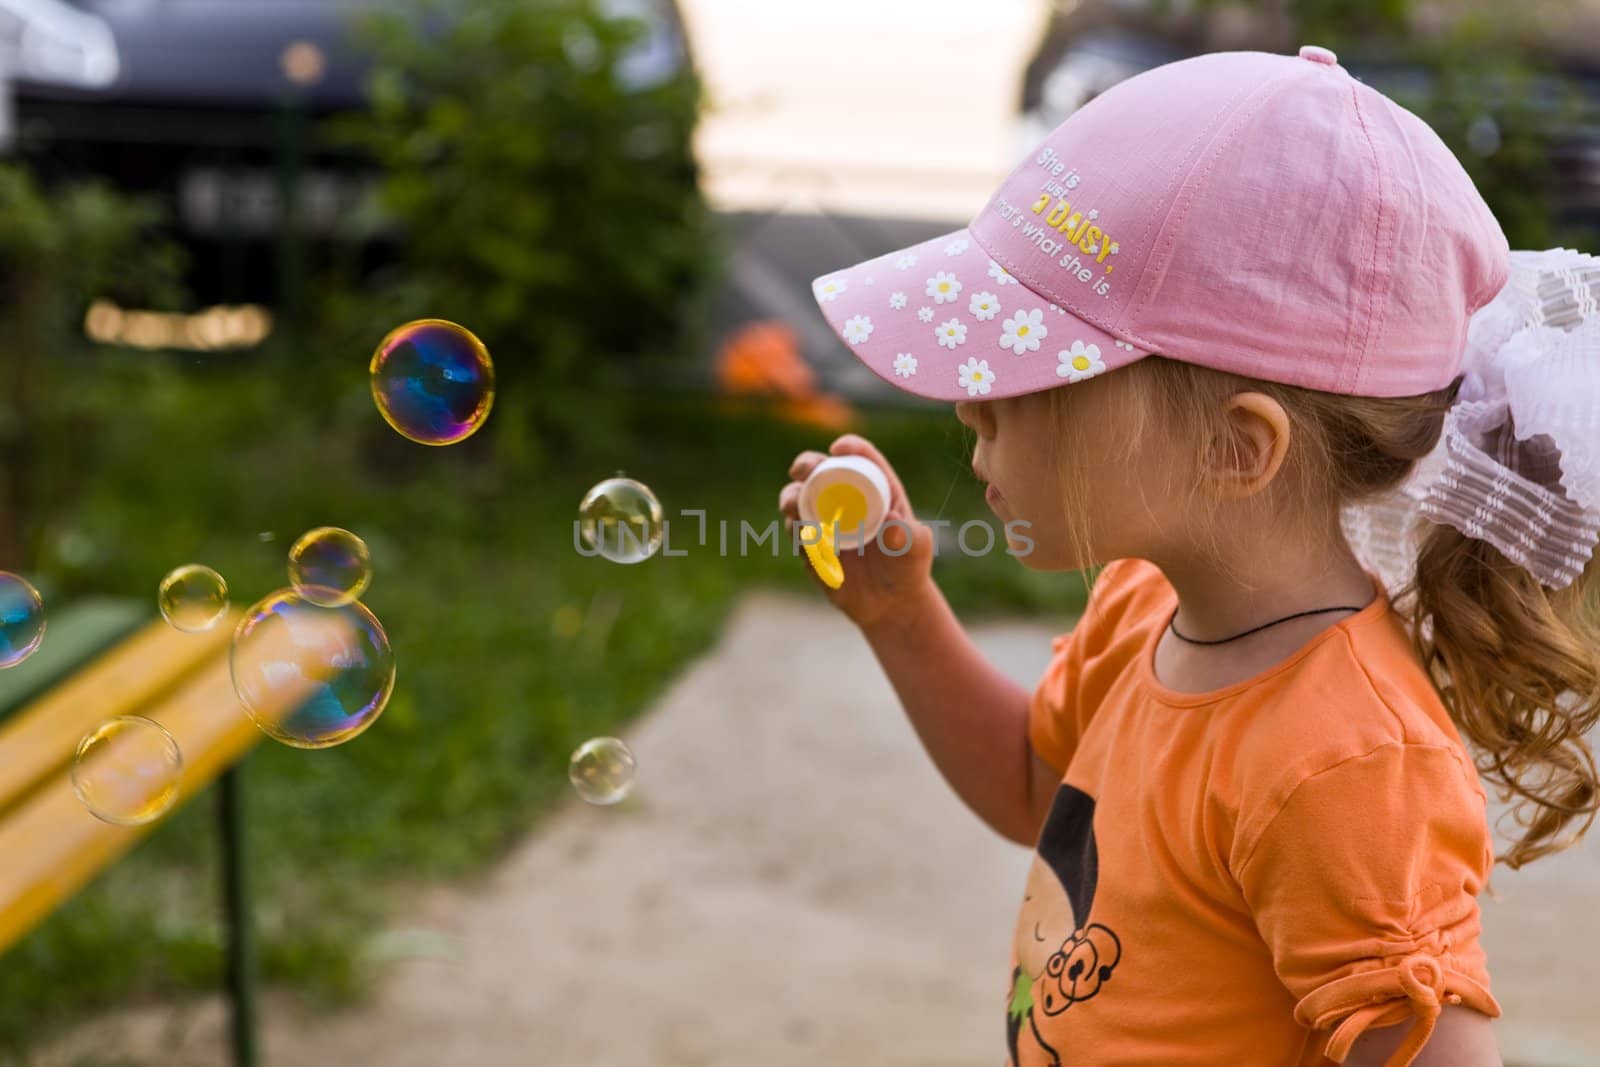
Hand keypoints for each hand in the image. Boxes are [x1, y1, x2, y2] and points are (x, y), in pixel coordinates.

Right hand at [778, 434, 934, 629]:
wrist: (890, 604)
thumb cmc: (909, 567)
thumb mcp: (916, 548)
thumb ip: (908, 535)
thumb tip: (891, 520)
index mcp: (875, 487)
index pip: (860, 458)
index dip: (849, 446)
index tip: (839, 449)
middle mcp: (844, 499)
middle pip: (819, 470)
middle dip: (806, 465)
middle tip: (802, 472)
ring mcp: (824, 521)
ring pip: (799, 499)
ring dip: (792, 498)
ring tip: (794, 508)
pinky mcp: (810, 547)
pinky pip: (797, 535)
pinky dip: (797, 534)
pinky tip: (806, 542)